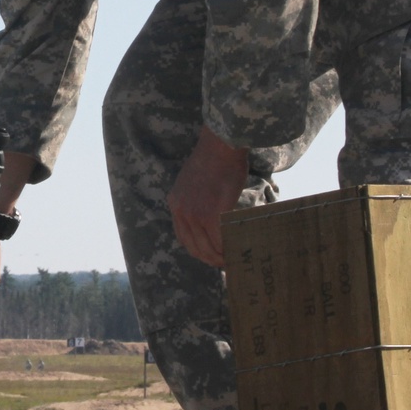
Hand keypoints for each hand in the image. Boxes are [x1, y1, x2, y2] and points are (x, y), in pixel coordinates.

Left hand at [166, 126, 248, 267]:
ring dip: (218, 258)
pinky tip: (234, 253)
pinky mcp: (211, 214)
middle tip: (223, 264)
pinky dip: (226, 251)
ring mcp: (195, 214)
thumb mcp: (195, 180)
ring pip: (206, 248)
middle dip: (208, 259)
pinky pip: (218, 241)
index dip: (197, 250)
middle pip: (193, 247)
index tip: (209, 255)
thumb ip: (199, 198)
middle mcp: (181, 211)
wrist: (221, 145)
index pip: (183, 236)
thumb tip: (214, 211)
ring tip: (231, 262)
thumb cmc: (215, 157)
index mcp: (175, 203)